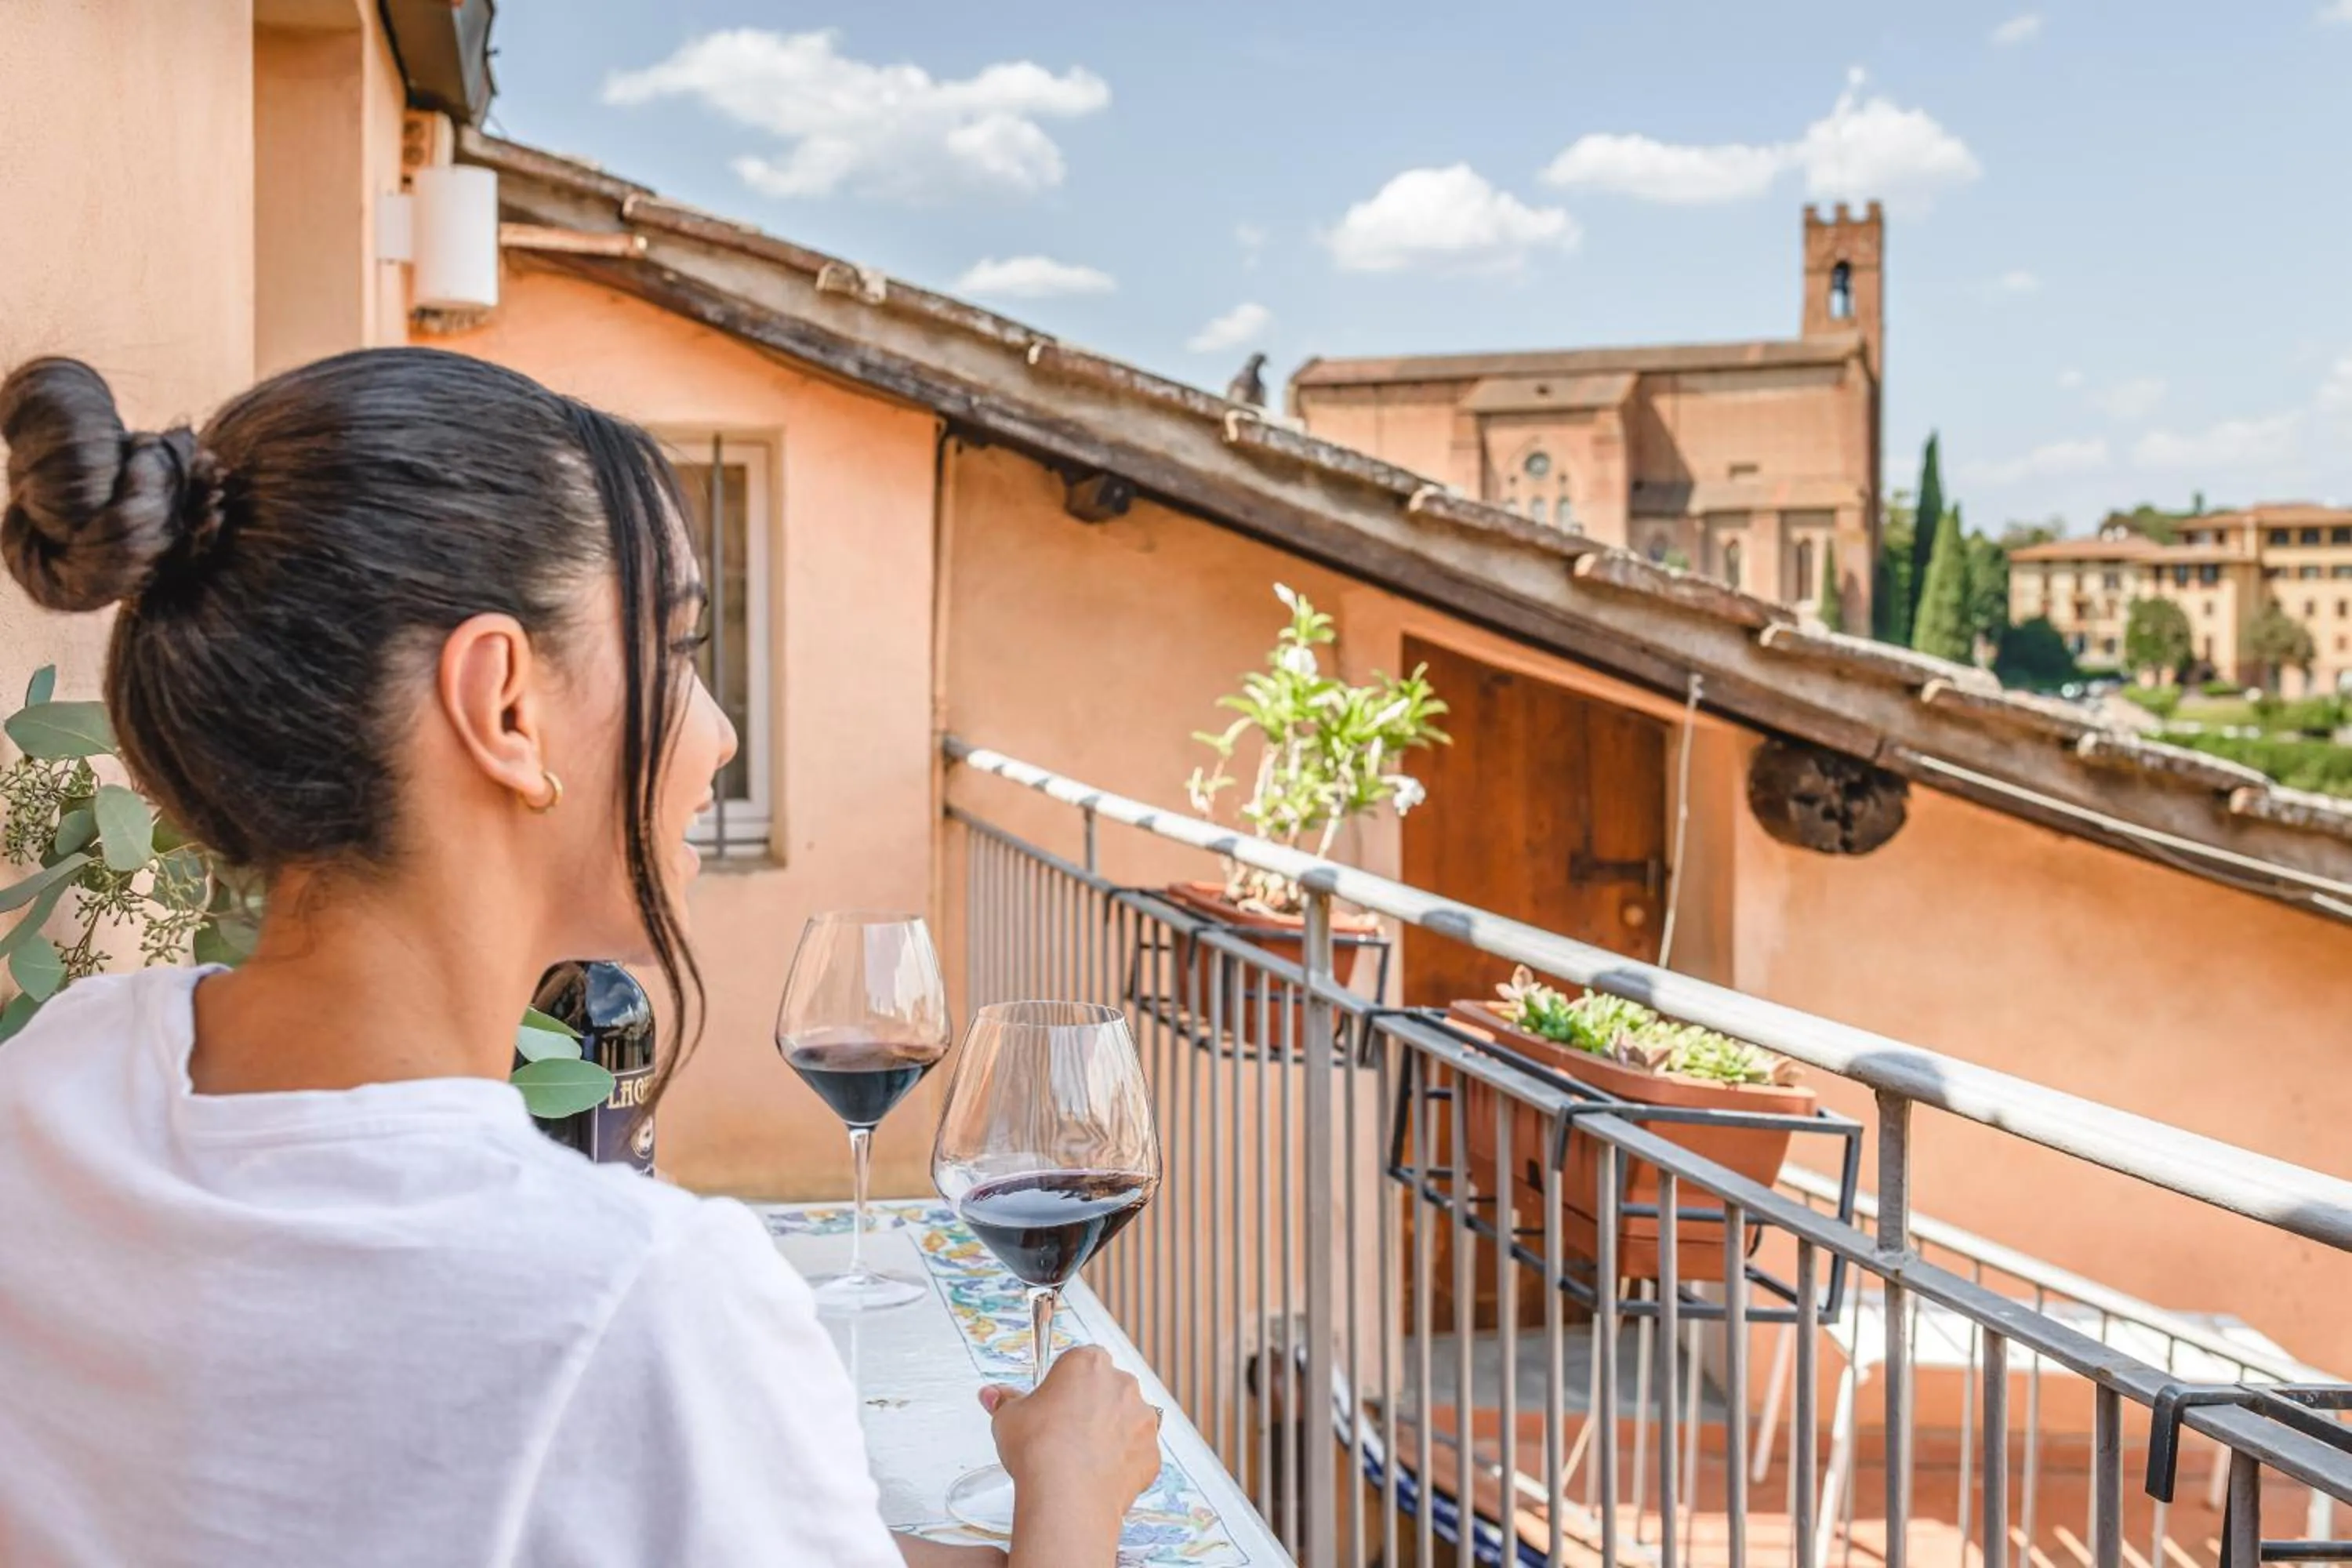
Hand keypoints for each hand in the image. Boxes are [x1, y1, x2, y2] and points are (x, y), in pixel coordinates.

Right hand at [981, 1346, 1161, 1517]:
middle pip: (1107, 1389)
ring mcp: (1142, 1420)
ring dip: (1110, 1434)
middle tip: (1064, 1432)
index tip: (1052, 1402)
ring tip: (1080, 1459)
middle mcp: (1122, 1384)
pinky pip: (1136, 1455)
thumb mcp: (1008, 1418)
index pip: (1080, 1361)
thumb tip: (992, 1395)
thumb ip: (1005, 1401)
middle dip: (1090, 1406)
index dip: (1064, 1383)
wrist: (1067, 1495)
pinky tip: (1098, 1477)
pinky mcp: (1152, 1454)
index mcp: (1088, 1363)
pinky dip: (1122, 1464)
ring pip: (1126, 1421)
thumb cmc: (1039, 1449)